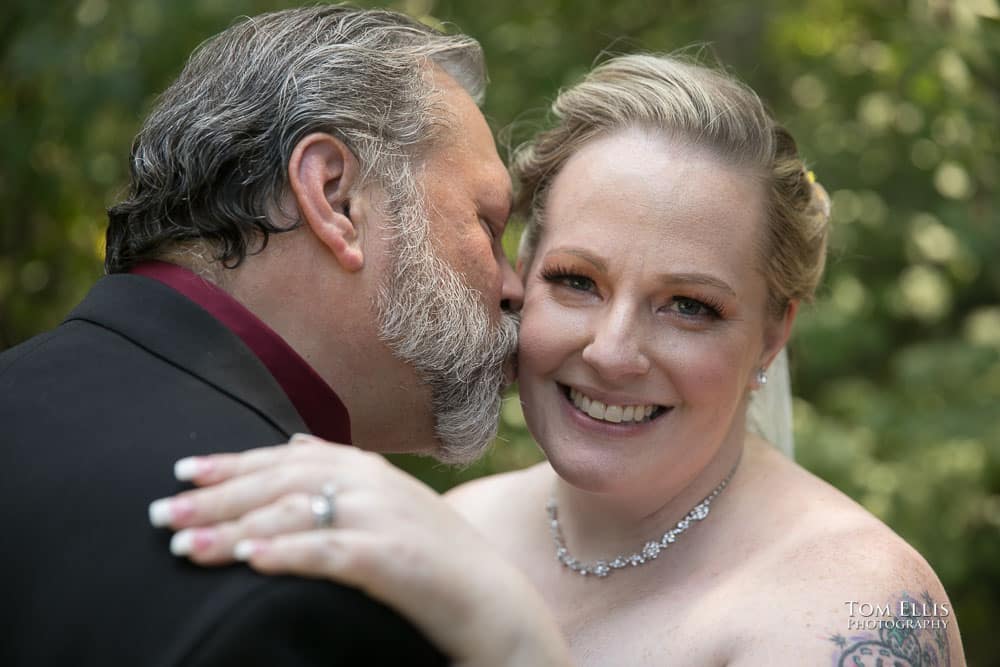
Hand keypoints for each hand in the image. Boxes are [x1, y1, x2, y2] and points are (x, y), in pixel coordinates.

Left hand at [148, 434, 571, 666]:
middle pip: (278, 484)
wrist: (491, 597)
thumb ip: (339, 466)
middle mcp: (371, 482)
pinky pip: (330, 552)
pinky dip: (289, 554)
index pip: (283, 460)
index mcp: (364, 466)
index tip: (181, 472)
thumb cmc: (432, 552)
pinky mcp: (393, 557)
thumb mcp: (388, 497)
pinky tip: (252, 561)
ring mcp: (383, 517)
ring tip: (187, 548)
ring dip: (235, 532)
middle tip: (161, 515)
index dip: (231, 464)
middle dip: (216, 499)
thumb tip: (289, 441)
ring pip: (294, 516)